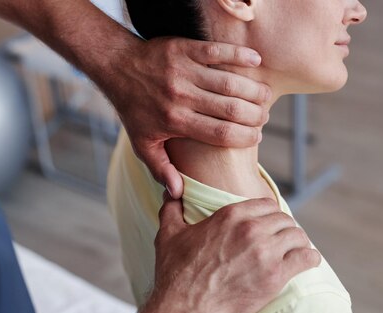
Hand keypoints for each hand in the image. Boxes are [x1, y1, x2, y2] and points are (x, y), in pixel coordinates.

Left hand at [105, 37, 271, 198]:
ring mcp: (184, 71)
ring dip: (254, 89)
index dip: (245, 137)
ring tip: (265, 97)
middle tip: (263, 118)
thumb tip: (179, 193)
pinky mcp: (185, 48)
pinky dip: (240, 55)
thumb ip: (160, 169)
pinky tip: (257, 60)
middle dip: (255, 115)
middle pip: (231, 109)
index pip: (221, 134)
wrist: (117, 68)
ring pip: (230, 82)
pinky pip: (218, 51)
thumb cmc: (133, 110)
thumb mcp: (142, 144)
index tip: (256, 138)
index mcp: (175, 122)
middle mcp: (181, 97)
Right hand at [150, 194, 320, 312]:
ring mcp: (266, 253)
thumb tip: (171, 192)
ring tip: (295, 250)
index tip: (269, 223)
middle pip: (284, 219)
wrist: (187, 309)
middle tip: (282, 240)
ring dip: (298, 242)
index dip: (269, 213)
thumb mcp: (168, 235)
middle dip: (284, 228)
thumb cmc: (176, 273)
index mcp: (230, 216)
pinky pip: (306, 258)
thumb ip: (171, 209)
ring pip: (298, 236)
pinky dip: (309, 258)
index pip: (265, 204)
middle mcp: (251, 230)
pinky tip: (307, 261)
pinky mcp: (275, 276)